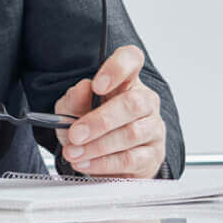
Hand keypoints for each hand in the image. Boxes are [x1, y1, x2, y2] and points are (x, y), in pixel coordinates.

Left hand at [54, 45, 165, 177]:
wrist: (98, 159)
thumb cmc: (88, 127)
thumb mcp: (71, 110)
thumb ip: (74, 99)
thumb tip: (82, 88)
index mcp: (126, 81)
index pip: (131, 59)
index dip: (117, 68)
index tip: (96, 84)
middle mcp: (145, 102)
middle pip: (133, 103)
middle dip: (101, 120)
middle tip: (76, 133)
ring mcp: (152, 129)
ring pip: (132, 134)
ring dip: (98, 146)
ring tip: (74, 152)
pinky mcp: (152, 156)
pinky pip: (131, 159)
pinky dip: (104, 163)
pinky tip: (86, 162)